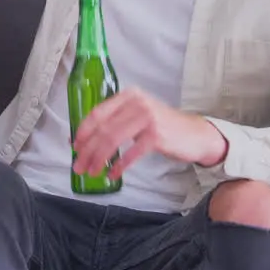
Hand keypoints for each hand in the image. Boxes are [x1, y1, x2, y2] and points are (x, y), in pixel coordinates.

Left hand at [72, 87, 227, 178]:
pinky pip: (131, 153)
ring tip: (92, 171)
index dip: (83, 132)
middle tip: (79, 166)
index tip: (74, 147)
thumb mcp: (137, 116)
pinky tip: (113, 173)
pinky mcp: (156, 135)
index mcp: (128, 95)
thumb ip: (115, 121)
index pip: (97, 113)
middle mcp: (137, 102)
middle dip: (87, 150)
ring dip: (99, 158)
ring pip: (113, 139)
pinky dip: (119, 165)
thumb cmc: (162, 126)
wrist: (195, 134)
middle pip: (103, 128)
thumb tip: (85, 139)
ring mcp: (147, 117)